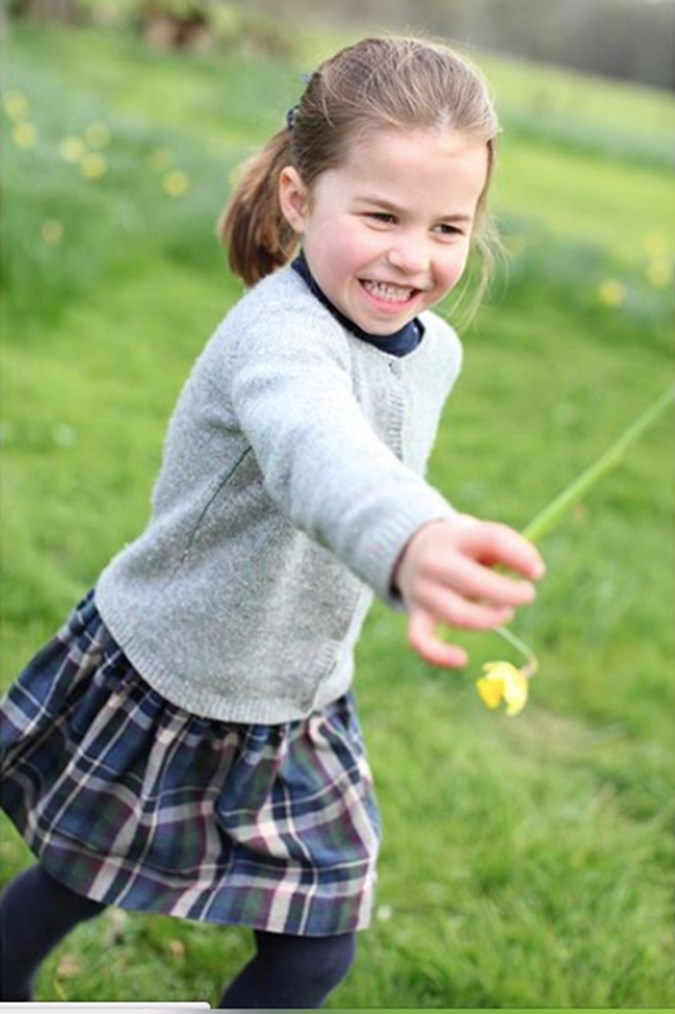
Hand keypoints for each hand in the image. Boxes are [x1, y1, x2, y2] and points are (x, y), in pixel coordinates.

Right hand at [393, 514, 545, 667]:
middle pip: (474, 582)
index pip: (492, 539)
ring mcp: (422, 590)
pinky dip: (440, 655)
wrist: (411, 551)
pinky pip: (421, 641)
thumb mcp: (479, 536)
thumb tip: (534, 572)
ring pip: (458, 616)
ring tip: (505, 614)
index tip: (537, 572)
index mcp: (455, 536)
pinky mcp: (416, 615)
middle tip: (527, 595)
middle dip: (509, 594)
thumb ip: (506, 549)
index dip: (521, 556)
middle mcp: (435, 562)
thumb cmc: (462, 548)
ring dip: (489, 620)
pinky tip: (462, 659)